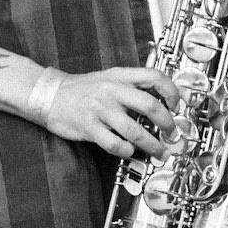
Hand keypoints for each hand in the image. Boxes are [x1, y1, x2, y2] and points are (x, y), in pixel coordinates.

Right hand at [44, 65, 180, 157]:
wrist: (50, 95)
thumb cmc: (82, 89)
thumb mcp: (108, 78)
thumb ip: (131, 86)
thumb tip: (160, 101)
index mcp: (119, 75)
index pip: (153, 76)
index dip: (171, 90)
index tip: (178, 104)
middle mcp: (111, 90)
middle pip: (150, 105)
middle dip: (167, 124)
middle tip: (172, 134)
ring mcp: (100, 108)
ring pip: (135, 130)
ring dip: (152, 145)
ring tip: (159, 152)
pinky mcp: (89, 127)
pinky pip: (114, 143)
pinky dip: (126, 151)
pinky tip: (129, 151)